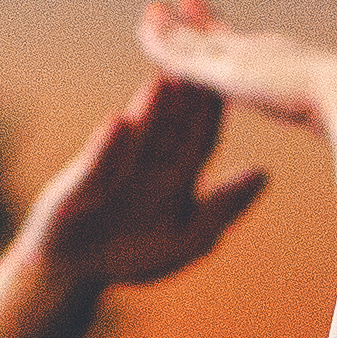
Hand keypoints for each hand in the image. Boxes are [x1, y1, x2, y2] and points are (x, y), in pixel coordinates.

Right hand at [16, 73, 269, 296]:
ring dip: (150, 111)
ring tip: (161, 84)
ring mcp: (115, 165)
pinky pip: (98, 162)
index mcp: (180, 171)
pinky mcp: (84, 177)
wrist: (73, 268)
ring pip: (137, 136)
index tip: (236, 89)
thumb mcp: (189, 239)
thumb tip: (263, 173)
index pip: (204, 136)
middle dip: (186, 100)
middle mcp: (149, 160)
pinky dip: (108, 146)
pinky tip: (116, 125)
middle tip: (202, 69)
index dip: (217, 115)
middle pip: (171, 126)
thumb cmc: (135, 256)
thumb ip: (224, 208)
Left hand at [134, 0, 336, 133]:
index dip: (244, 47)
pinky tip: (144, 28)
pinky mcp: (224, 72)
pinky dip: (161, 41)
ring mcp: (247, 60)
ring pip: (200, 42)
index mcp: (300, 73)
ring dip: (176, 27)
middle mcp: (271, 57)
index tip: (230, 35)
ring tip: (155, 9)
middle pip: (230, 40)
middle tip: (186, 3)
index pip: (263, 57)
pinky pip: (182, 54)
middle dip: (207, 25)